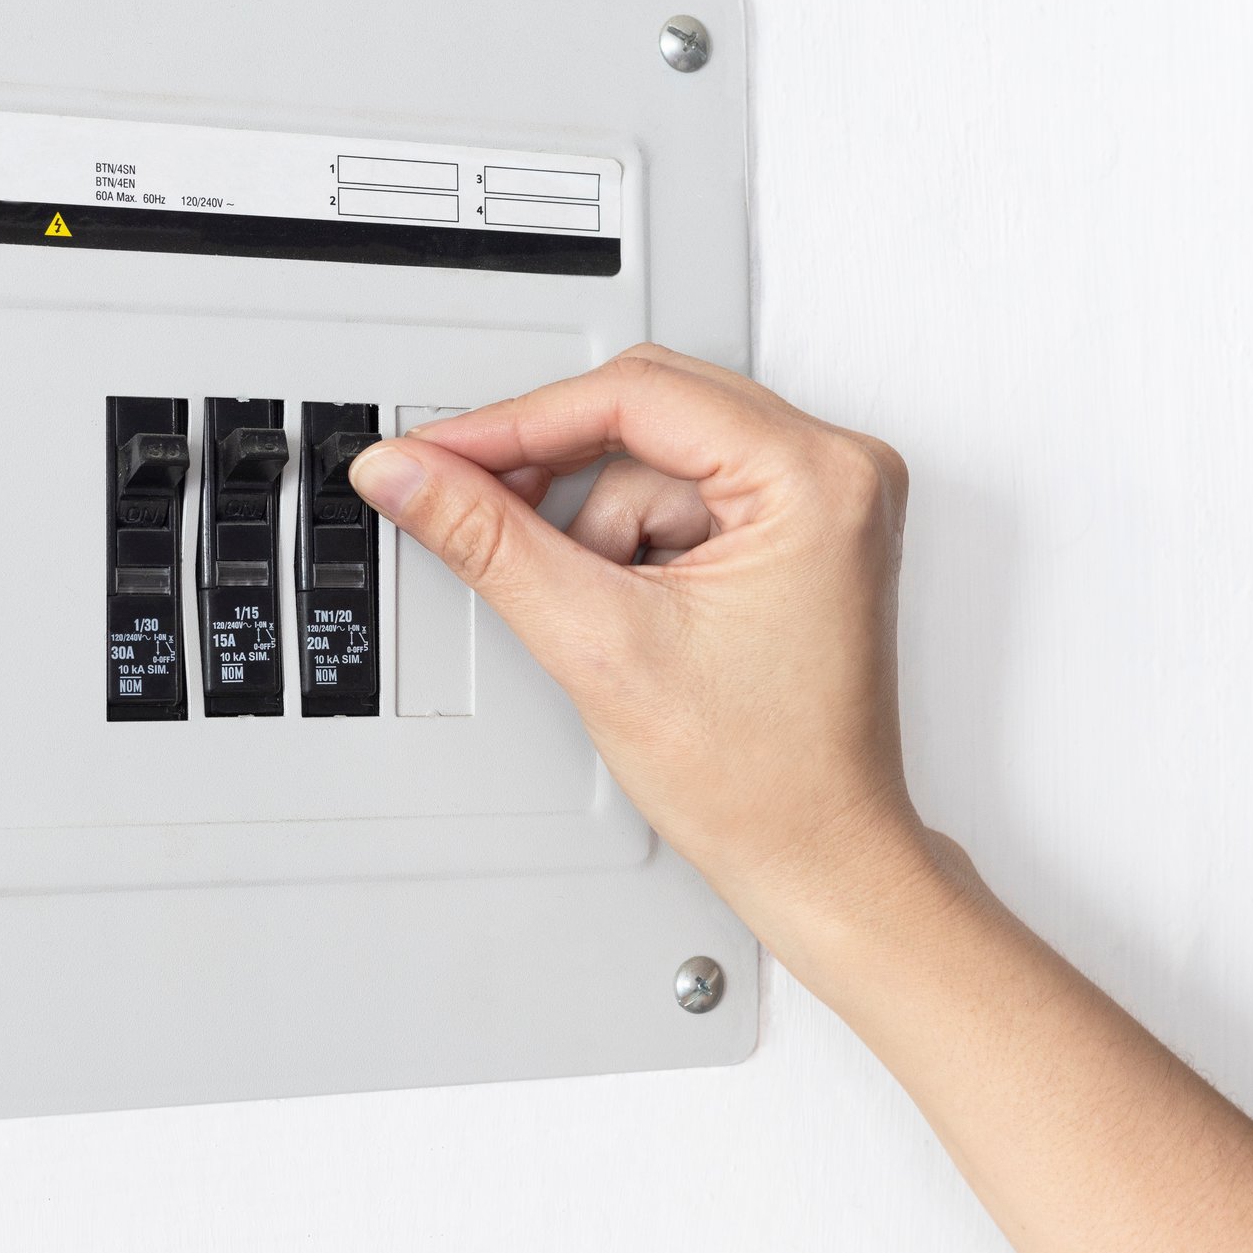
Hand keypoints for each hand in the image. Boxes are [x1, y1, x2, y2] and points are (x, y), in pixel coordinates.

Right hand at [347, 345, 950, 952]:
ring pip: (658, 460)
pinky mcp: (804, 530)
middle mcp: (840, 469)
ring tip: (614, 621)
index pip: (637, 396)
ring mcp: (827, 498)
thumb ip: (492, 541)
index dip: (516, 422)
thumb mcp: (600, 643)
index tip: (437, 451)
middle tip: (473, 508)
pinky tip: (639, 613)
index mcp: (817, 478)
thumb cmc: (763, 779)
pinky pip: (688, 494)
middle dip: (558, 474)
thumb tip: (412, 475)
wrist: (817, 856)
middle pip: (649, 412)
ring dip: (605, 529)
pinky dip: (637, 542)